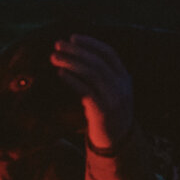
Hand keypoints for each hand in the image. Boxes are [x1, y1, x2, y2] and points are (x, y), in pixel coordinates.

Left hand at [50, 34, 134, 149]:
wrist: (116, 142)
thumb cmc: (108, 113)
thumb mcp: (111, 91)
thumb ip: (102, 76)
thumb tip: (78, 55)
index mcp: (125, 78)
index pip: (109, 53)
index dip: (91, 43)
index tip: (73, 37)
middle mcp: (121, 86)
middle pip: (97, 61)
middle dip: (76, 50)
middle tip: (57, 44)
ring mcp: (113, 99)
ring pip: (91, 73)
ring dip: (70, 62)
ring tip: (54, 57)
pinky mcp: (102, 111)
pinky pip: (86, 91)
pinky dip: (72, 80)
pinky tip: (60, 73)